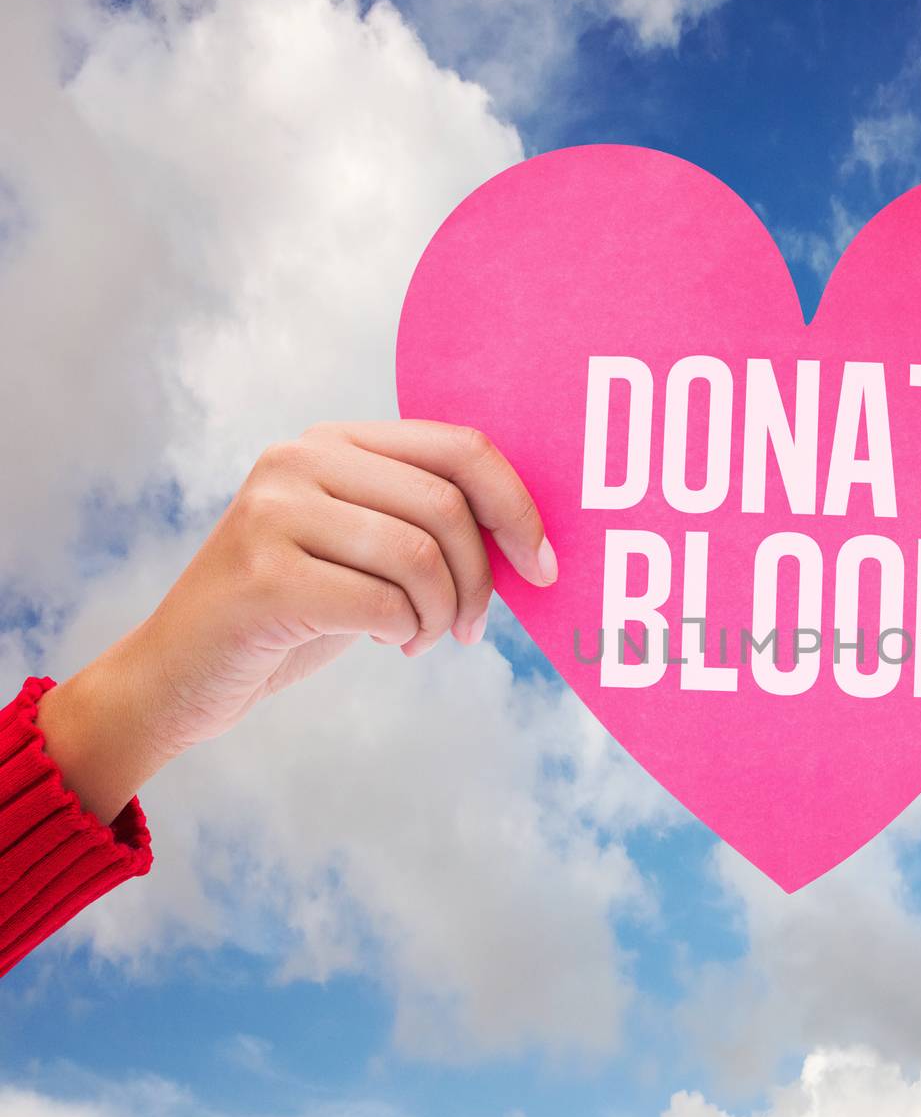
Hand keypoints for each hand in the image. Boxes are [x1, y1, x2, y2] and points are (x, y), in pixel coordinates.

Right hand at [37, 422, 554, 820]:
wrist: (181, 674)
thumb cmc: (294, 613)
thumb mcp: (364, 550)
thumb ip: (427, 523)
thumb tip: (530, 535)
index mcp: (334, 442)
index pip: (460, 448)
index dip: (519, 508)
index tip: (544, 566)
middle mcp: (299, 461)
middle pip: (448, 507)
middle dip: (482, 581)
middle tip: (472, 628)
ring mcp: (274, 513)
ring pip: (421, 556)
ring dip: (444, 613)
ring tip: (423, 636)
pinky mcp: (264, 576)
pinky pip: (385, 604)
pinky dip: (406, 632)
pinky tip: (390, 641)